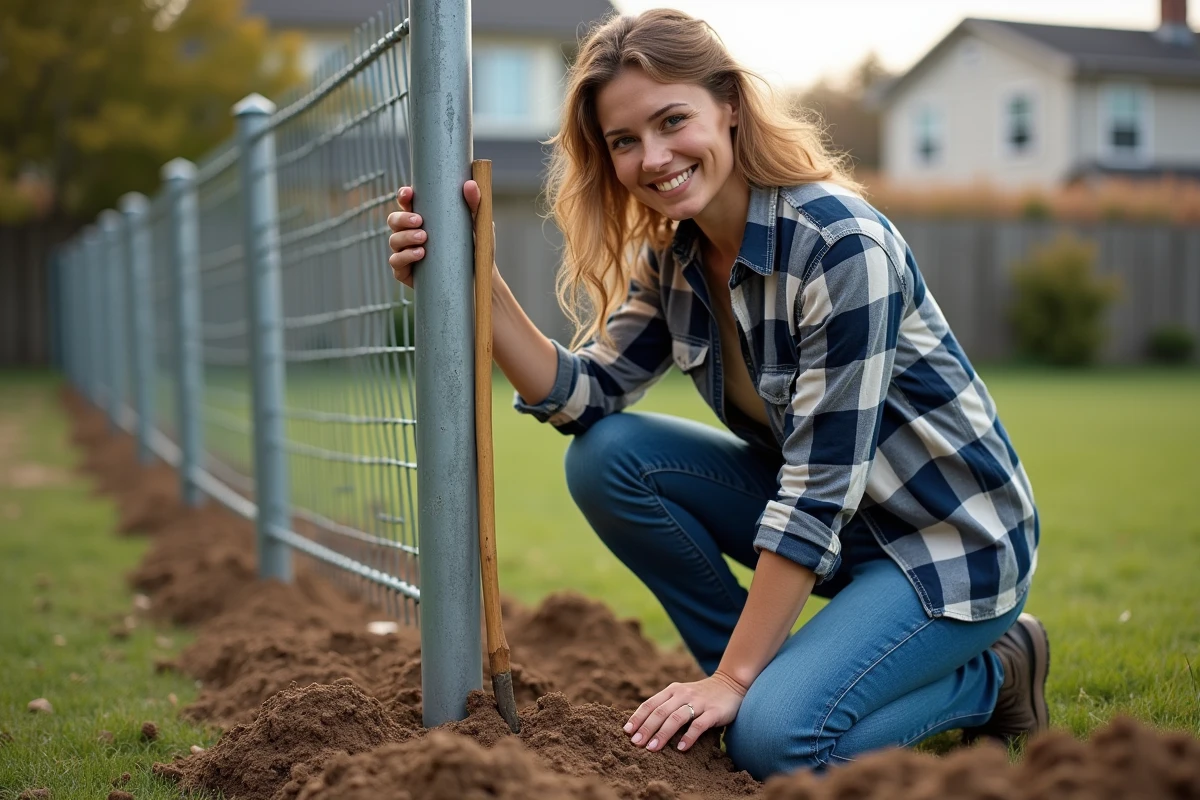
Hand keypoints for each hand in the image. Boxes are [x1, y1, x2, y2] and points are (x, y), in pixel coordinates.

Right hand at [385, 182, 482, 286]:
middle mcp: (410, 233)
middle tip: (420, 221)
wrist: (480, 276)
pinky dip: (404, 257)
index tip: (408, 194)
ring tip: (424, 238)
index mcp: (423, 218)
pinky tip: (419, 254)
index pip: (406, 203)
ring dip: (405, 237)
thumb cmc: (476, 247)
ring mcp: (406, 252)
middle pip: (394, 220)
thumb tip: (470, 184)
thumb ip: (475, 204)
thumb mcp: (478, 224)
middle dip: (403, 218)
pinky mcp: (406, 272)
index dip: (403, 196)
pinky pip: (396, 262)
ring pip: (394, 240)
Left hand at [624, 671, 748, 752]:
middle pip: (660, 712)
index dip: (637, 718)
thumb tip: (643, 725)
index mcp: (672, 690)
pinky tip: (681, 748)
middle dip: (646, 728)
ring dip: (662, 734)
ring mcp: (699, 702)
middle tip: (636, 744)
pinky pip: (698, 725)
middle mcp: (683, 694)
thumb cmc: (701, 695)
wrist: (731, 684)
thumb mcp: (681, 695)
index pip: (650, 704)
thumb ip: (666, 705)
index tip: (627, 732)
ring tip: (652, 748)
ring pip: (676, 718)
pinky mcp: (714, 712)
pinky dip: (689, 737)